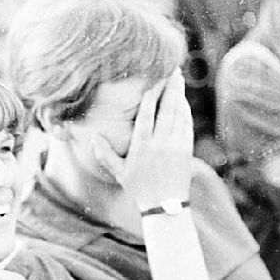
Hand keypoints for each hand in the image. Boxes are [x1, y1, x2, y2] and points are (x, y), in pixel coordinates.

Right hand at [91, 68, 192, 210]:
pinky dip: (186, 112)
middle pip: (166, 110)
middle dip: (170, 89)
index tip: (153, 81)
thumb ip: (104, 154)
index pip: (146, 115)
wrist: (164, 207)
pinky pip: (187, 126)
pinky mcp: (186, 151)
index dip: (151, 96)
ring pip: (179, 115)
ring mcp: (175, 147)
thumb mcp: (118, 172)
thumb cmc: (138, 189)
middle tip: (173, 71)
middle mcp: (160, 144)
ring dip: (180, 96)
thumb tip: (92, 137)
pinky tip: (183, 102)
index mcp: (142, 147)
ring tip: (178, 80)